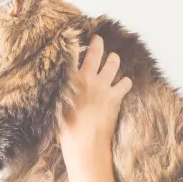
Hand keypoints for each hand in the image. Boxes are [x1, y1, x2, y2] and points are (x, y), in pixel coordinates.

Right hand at [59, 35, 131, 168]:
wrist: (85, 145)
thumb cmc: (67, 131)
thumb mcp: (56, 109)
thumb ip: (60, 93)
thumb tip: (58, 87)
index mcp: (70, 81)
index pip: (71, 54)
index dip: (73, 43)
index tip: (73, 36)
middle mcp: (87, 80)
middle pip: (95, 52)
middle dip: (97, 43)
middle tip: (98, 40)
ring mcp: (103, 87)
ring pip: (113, 62)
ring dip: (113, 60)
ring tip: (112, 61)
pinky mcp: (115, 97)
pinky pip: (126, 82)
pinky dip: (125, 82)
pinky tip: (122, 84)